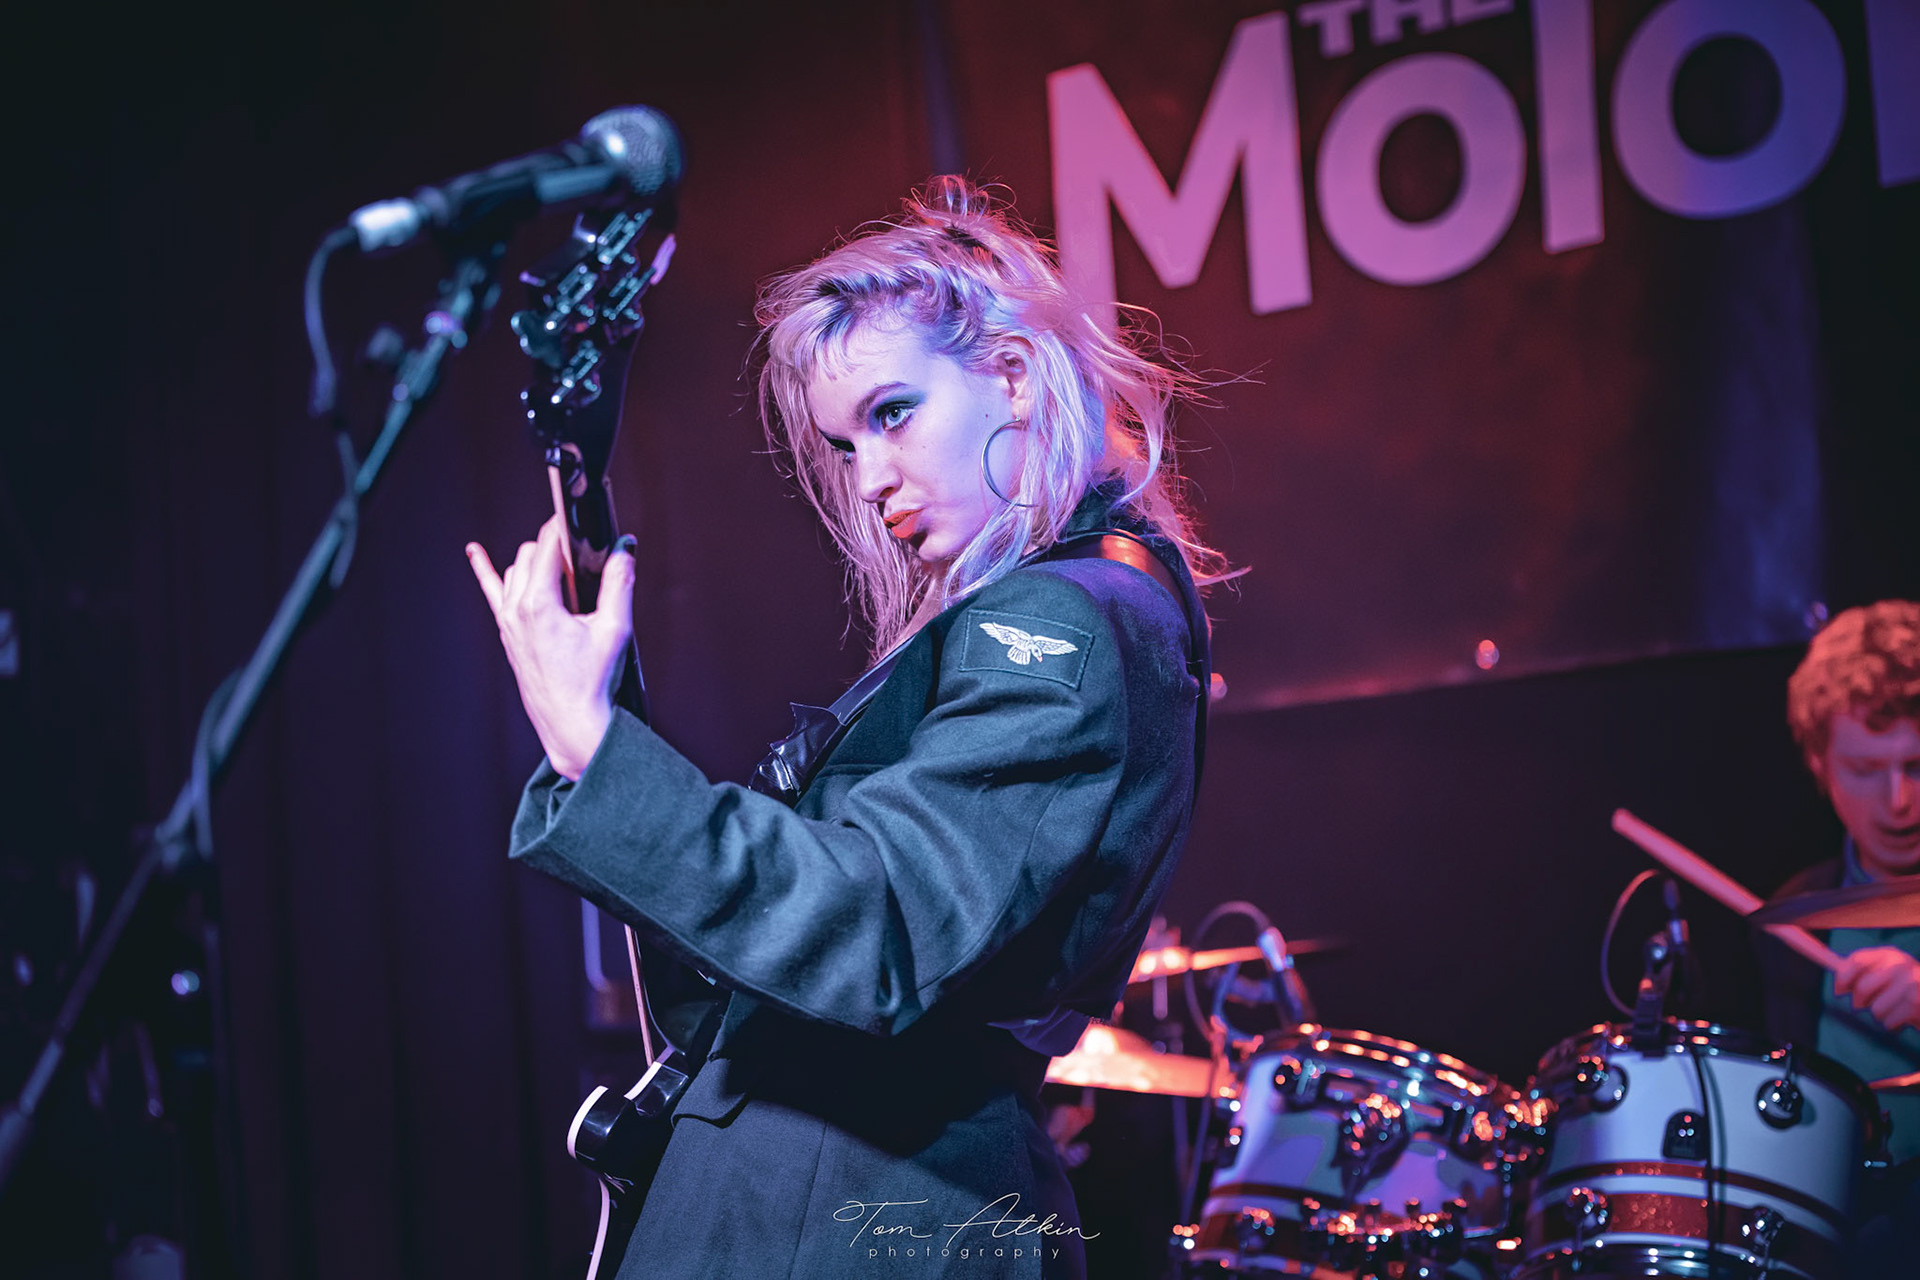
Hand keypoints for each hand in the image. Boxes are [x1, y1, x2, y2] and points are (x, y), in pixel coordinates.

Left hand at [466, 515, 633, 780]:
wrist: (572, 722)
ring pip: (515, 569)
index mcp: (540, 604)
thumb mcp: (614, 629)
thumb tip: (624, 550)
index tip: (578, 519)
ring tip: (565, 570)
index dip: (564, 528)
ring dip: (536, 561)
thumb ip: (619, 582)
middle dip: (555, 548)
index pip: (547, 545)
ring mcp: (508, 621)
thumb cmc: (592, 683)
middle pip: (531, 553)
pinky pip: (492, 592)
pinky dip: (484, 569)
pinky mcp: (508, 633)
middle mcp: (516, 609)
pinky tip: (474, 552)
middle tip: (584, 558)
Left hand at [1834, 946, 1919, 1032]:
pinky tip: (1903, 1017)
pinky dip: (1892, 1024)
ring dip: (1880, 1015)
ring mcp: (1911, 983)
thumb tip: (1838, 985)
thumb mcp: (1887, 972)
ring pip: (1875, 1009)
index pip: (1856, 961)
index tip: (1839, 990)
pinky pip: (1888, 1021)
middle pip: (1862, 988)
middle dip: (1859, 1002)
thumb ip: (1864, 972)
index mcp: (1889, 954)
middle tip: (1864, 1005)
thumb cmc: (1905, 988)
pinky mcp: (1916, 1003)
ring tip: (1892, 1010)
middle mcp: (1900, 965)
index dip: (1842, 978)